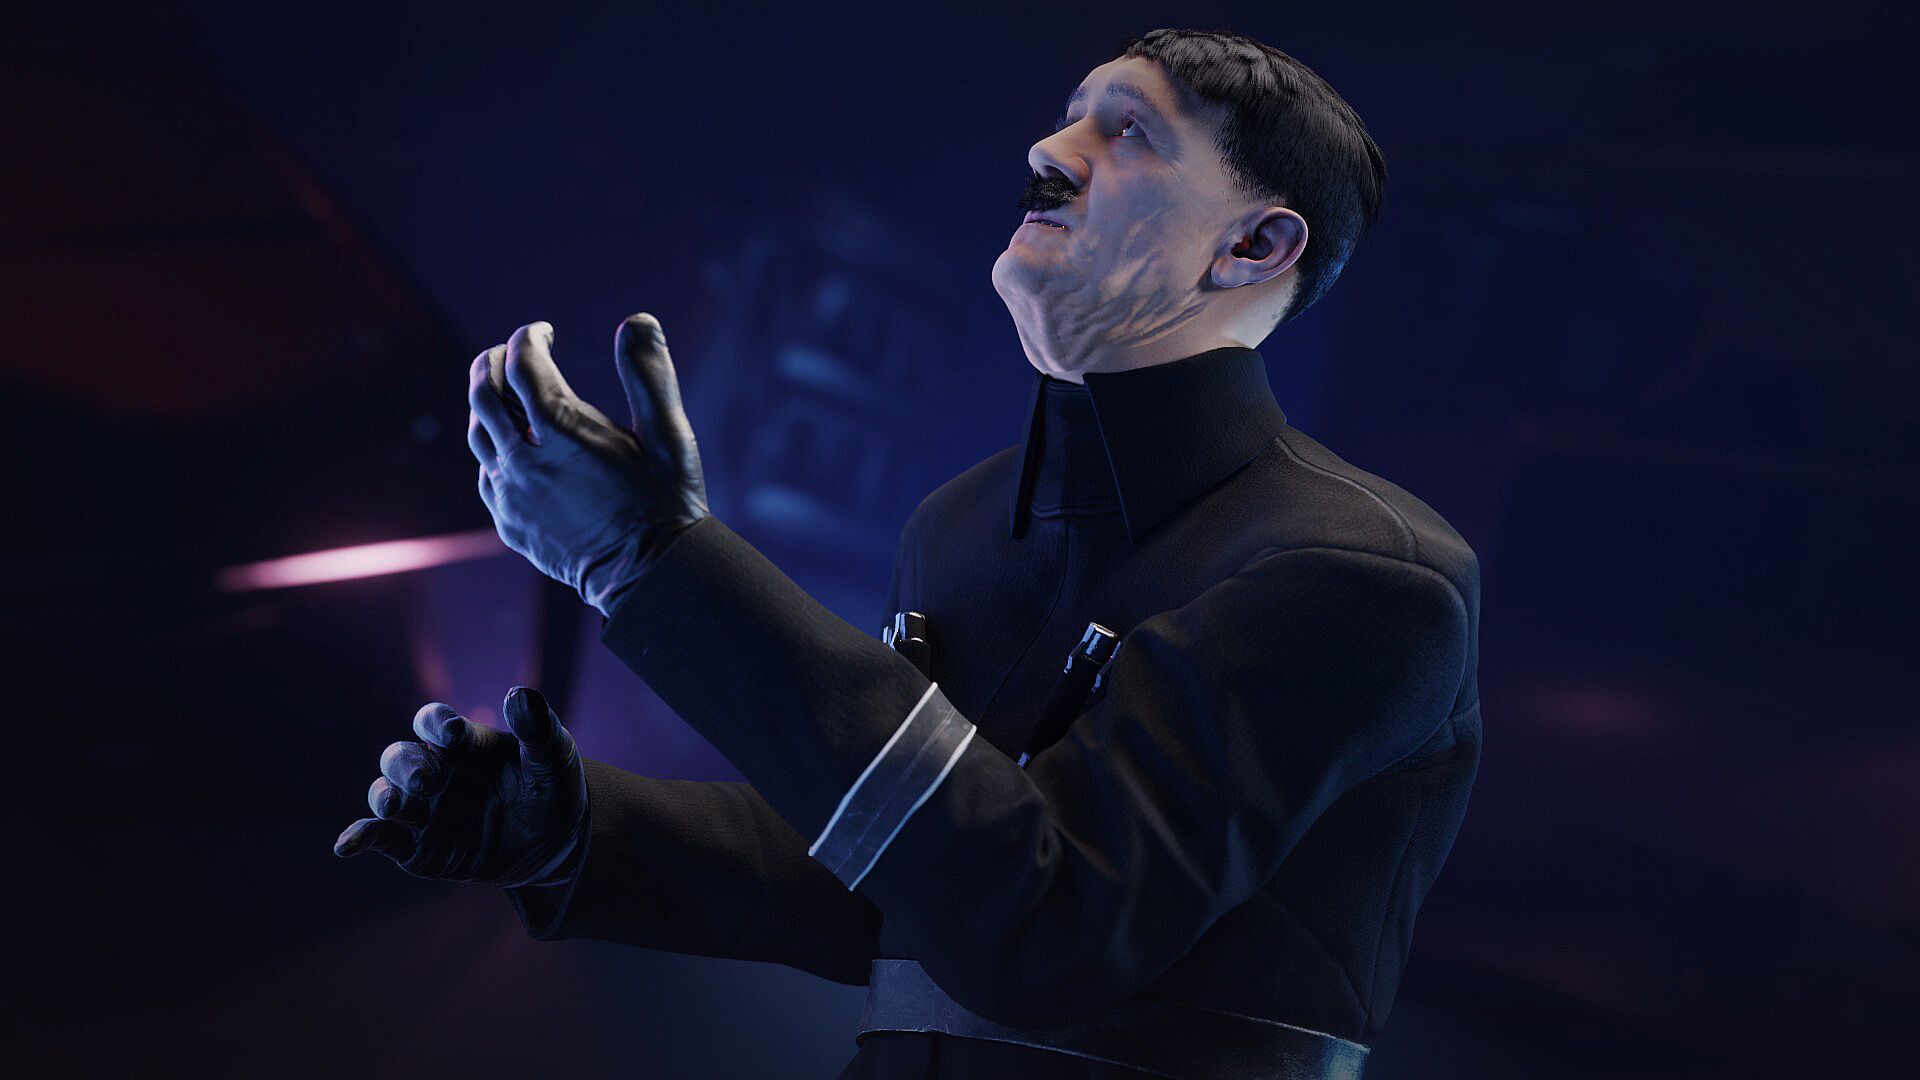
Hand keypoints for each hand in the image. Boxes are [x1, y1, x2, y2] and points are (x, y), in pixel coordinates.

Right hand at [333, 687, 588, 887]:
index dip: (435, 723)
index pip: (433, 721)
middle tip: (431, 781)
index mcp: (461, 742)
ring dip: (386, 797)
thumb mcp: (553, 757)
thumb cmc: (551, 788)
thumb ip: (538, 728)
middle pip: (400, 757)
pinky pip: (381, 839)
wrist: (558, 843)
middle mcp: (435, 771)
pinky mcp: (418, 846)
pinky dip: (359, 839)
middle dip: (408, 766)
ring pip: (386, 794)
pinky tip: (346, 846)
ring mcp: (423, 809)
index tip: (453, 733)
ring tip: (399, 806)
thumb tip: (520, 695)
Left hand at [468, 313, 710, 615]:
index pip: (523, 364)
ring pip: (477, 432)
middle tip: (509, 351)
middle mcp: (524, 460)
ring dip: (486, 402)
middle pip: (483, 392)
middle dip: (493, 361)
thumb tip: (638, 320)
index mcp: (561, 431)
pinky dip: (492, 449)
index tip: (543, 332)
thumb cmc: (665, 502)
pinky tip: (513, 447)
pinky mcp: (509, 522)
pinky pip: (485, 474)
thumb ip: (649, 373)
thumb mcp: (670, 433)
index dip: (529, 338)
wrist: (648, 575)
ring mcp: (510, 494)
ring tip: (505, 391)